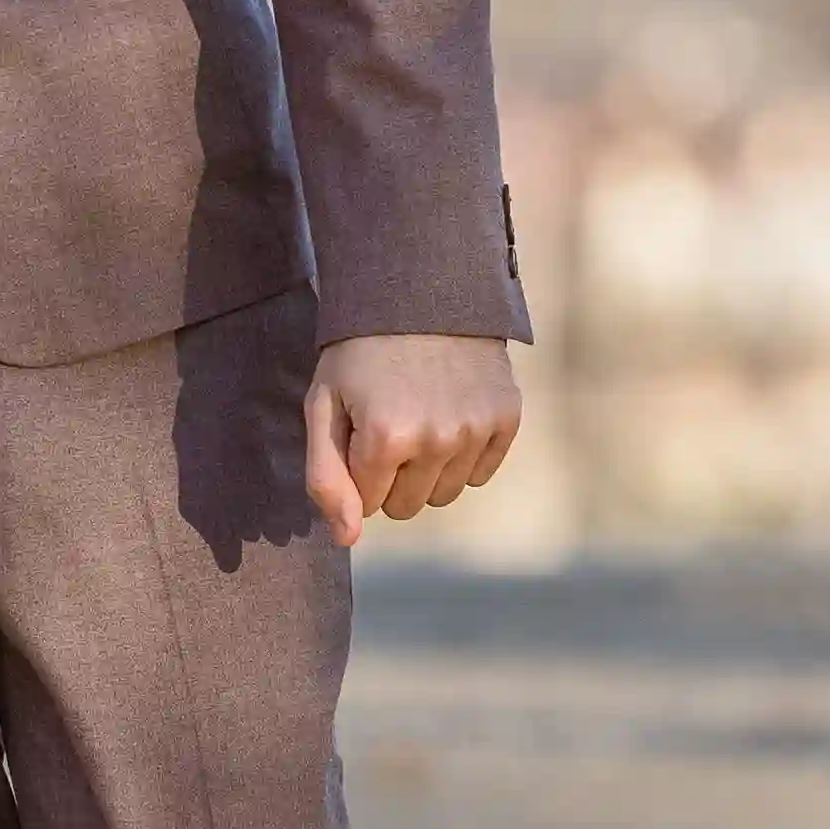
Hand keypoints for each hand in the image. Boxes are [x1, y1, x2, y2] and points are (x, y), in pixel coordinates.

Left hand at [302, 336, 522, 553]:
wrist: (423, 290)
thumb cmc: (361, 352)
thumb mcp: (323, 406)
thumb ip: (327, 477)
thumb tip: (349, 539)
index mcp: (386, 439)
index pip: (369, 504)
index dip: (360, 468)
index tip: (361, 426)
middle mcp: (437, 440)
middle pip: (408, 506)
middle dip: (391, 475)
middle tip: (388, 420)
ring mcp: (476, 430)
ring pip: (445, 494)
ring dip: (427, 469)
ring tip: (419, 417)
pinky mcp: (506, 417)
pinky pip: (480, 474)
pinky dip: (463, 456)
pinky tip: (449, 415)